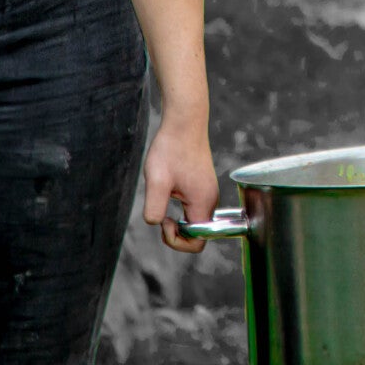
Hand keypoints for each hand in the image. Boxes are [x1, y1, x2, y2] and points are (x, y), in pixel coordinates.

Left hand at [139, 109, 217, 253]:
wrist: (184, 121)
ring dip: (178, 219)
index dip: (177, 242)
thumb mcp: (156, 181)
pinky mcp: (203, 185)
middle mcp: (210, 201)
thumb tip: (155, 223)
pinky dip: (180, 209)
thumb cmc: (171, 148)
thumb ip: (154, 208)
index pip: (198, 242)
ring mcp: (208, 192)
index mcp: (203, 203)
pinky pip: (194, 208)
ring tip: (163, 197)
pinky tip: (168, 191)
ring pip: (195, 221)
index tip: (164, 221)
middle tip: (161, 214)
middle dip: (176, 232)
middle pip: (197, 234)